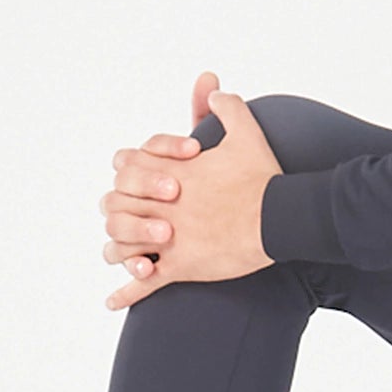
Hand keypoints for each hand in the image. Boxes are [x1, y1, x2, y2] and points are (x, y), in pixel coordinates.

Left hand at [102, 69, 284, 310]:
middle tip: (129, 218)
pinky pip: (144, 284)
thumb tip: (215, 89)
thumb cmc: (264, 178)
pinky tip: (112, 302)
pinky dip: (125, 294)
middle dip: (118, 211)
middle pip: (115, 205)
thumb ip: (227, 108)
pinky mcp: (181, 265)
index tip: (136, 179)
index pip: (124, 166)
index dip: (126, 172)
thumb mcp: (246, 133)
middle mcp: (163, 204)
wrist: (280, 217)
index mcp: (171, 172)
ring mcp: (169, 237)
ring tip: (123, 258)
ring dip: (119, 251)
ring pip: (121, 245)